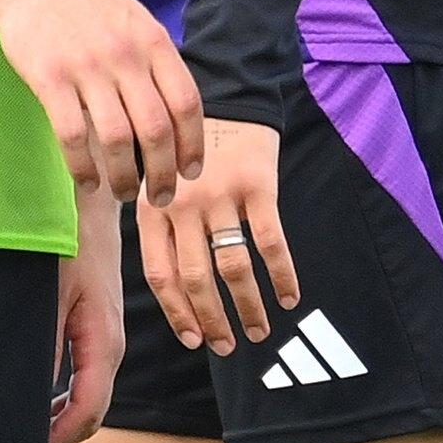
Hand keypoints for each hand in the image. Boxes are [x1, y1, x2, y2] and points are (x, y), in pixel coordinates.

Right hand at [0, 0, 204, 203]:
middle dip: (164, 173)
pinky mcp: (50, 78)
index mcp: (153, 41)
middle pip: (157, 129)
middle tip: (160, 198)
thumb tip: (178, 112)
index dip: (193, 144)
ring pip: (118, 139)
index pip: (187, 103)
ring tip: (123, 194)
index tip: (191, 172)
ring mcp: (87, 67)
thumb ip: (156, 60)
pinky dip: (83, 168)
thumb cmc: (85, 2)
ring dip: (125, 177)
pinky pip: (73, 136)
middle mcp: (125, 55)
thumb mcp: (134, 19)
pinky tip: (88, 182)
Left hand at [50, 201, 126, 442]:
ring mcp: (108, 340)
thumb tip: (34, 393)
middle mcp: (111, 347)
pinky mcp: (98, 331)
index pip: (90, 410)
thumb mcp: (50, 291)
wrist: (90, 205)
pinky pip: (87, 379)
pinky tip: (40, 400)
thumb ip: (45, 342)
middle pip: (94, 413)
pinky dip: (66, 398)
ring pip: (92, 398)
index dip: (60, 438)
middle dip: (61, 437)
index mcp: (104, 342)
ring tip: (25, 430)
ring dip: (62, 419)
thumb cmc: (68, 239)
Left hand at [135, 117, 298, 354]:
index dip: (178, 314)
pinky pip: (270, 242)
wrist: (228, 96)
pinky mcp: (257, 187)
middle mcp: (183, 206)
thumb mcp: (158, 182)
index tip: (194, 341)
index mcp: (153, 209)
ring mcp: (221, 197)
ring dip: (248, 306)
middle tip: (229, 345)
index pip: (161, 276)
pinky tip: (289, 296)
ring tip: (259, 330)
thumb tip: (172, 292)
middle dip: (213, 320)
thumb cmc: (190, 149)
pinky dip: (281, 275)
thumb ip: (159, 227)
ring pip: (232, 267)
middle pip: (196, 279)